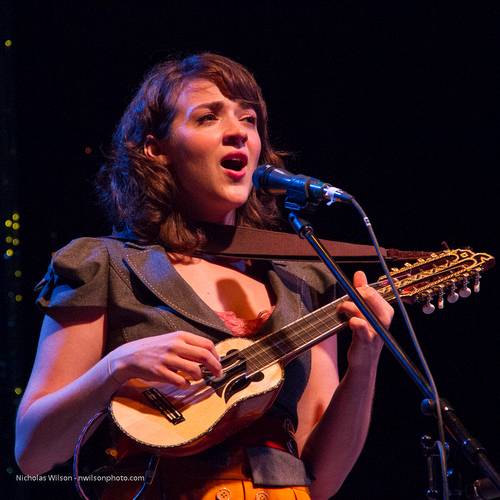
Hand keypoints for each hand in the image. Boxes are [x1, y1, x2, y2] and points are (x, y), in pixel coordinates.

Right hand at [107, 331, 222, 386]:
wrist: (131, 356)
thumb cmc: (156, 349)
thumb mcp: (172, 340)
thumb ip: (189, 346)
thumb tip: (210, 356)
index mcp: (181, 336)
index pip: (207, 344)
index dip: (216, 356)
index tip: (218, 363)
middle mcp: (176, 345)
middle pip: (204, 356)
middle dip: (215, 367)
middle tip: (218, 374)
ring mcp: (168, 359)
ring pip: (195, 370)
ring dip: (200, 377)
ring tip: (197, 378)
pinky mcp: (160, 372)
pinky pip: (181, 381)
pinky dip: (186, 384)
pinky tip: (185, 383)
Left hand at [337, 271, 393, 367]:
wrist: (363, 363)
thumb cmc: (363, 335)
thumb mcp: (364, 312)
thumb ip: (362, 292)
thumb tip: (360, 274)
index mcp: (385, 312)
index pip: (374, 293)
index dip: (361, 290)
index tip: (352, 293)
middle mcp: (383, 321)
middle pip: (372, 299)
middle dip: (358, 294)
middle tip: (347, 298)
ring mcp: (375, 331)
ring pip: (365, 311)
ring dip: (350, 307)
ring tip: (341, 309)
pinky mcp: (365, 342)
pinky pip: (362, 328)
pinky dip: (356, 322)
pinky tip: (350, 322)